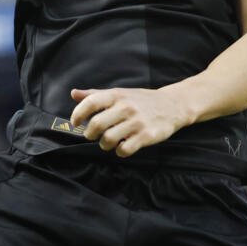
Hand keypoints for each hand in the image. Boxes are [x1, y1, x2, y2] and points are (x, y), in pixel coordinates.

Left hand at [70, 87, 190, 157]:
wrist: (173, 105)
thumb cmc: (142, 100)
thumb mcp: (120, 93)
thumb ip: (96, 94)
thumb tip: (73, 94)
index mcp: (117, 95)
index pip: (91, 103)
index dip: (78, 114)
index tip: (76, 123)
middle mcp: (126, 107)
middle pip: (97, 125)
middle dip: (90, 134)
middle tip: (92, 135)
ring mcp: (137, 122)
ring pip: (108, 140)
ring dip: (104, 145)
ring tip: (107, 142)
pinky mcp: (146, 136)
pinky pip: (124, 149)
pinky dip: (119, 151)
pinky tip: (122, 147)